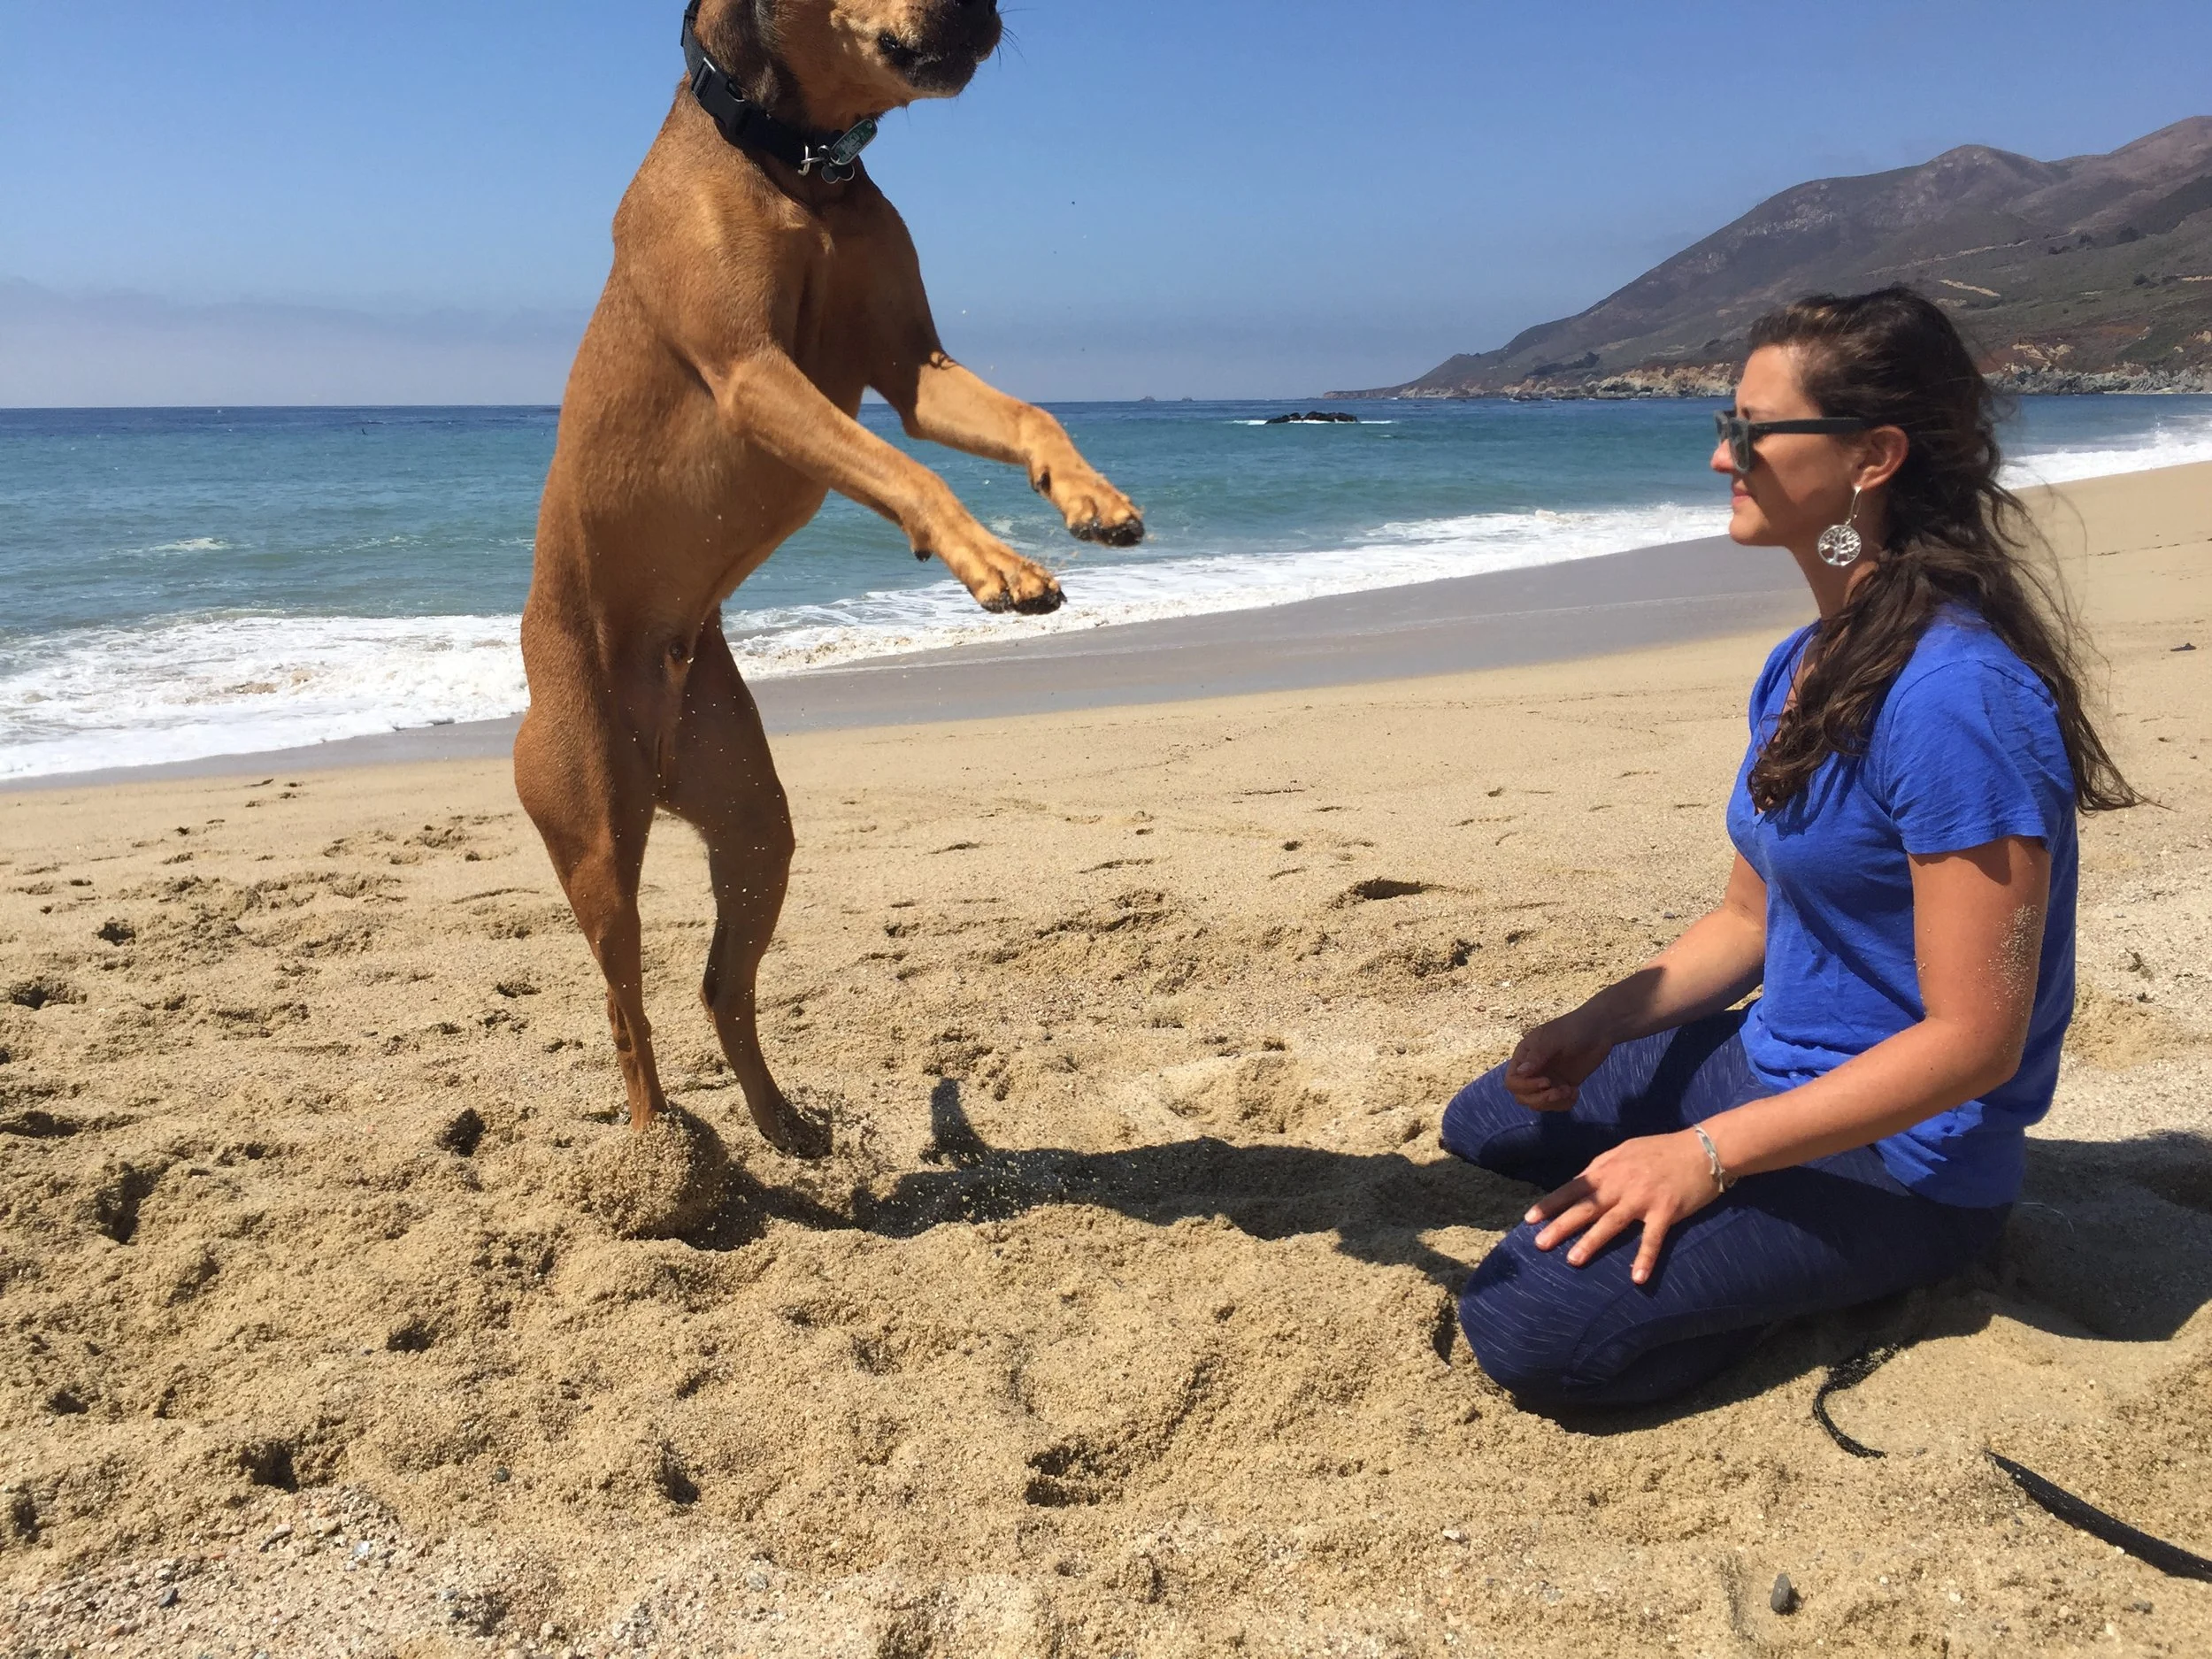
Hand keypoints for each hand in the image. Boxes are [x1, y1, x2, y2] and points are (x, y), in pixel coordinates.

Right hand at [1505, 1005, 1617, 1110]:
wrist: (1599, 1030)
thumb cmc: (1573, 1029)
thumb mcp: (1553, 1039)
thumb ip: (1537, 1056)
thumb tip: (1521, 1072)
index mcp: (1524, 1057)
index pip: (1512, 1081)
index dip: (1525, 1087)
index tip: (1546, 1082)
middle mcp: (1533, 1071)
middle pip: (1522, 1097)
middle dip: (1539, 1099)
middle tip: (1559, 1091)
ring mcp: (1548, 1080)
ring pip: (1538, 1104)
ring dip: (1553, 1103)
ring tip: (1570, 1091)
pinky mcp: (1563, 1086)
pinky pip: (1556, 1105)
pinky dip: (1565, 1104)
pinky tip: (1576, 1092)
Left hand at [1526, 1130, 1719, 1284]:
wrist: (1703, 1148)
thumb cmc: (1662, 1149)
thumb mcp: (1625, 1151)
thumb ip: (1602, 1168)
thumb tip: (1580, 1184)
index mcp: (1609, 1168)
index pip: (1573, 1188)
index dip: (1551, 1204)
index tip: (1530, 1220)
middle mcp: (1621, 1183)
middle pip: (1585, 1207)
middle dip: (1560, 1226)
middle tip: (1539, 1244)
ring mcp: (1643, 1198)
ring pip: (1612, 1222)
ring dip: (1592, 1242)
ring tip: (1572, 1260)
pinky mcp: (1667, 1211)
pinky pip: (1653, 1238)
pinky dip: (1645, 1258)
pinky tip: (1637, 1278)